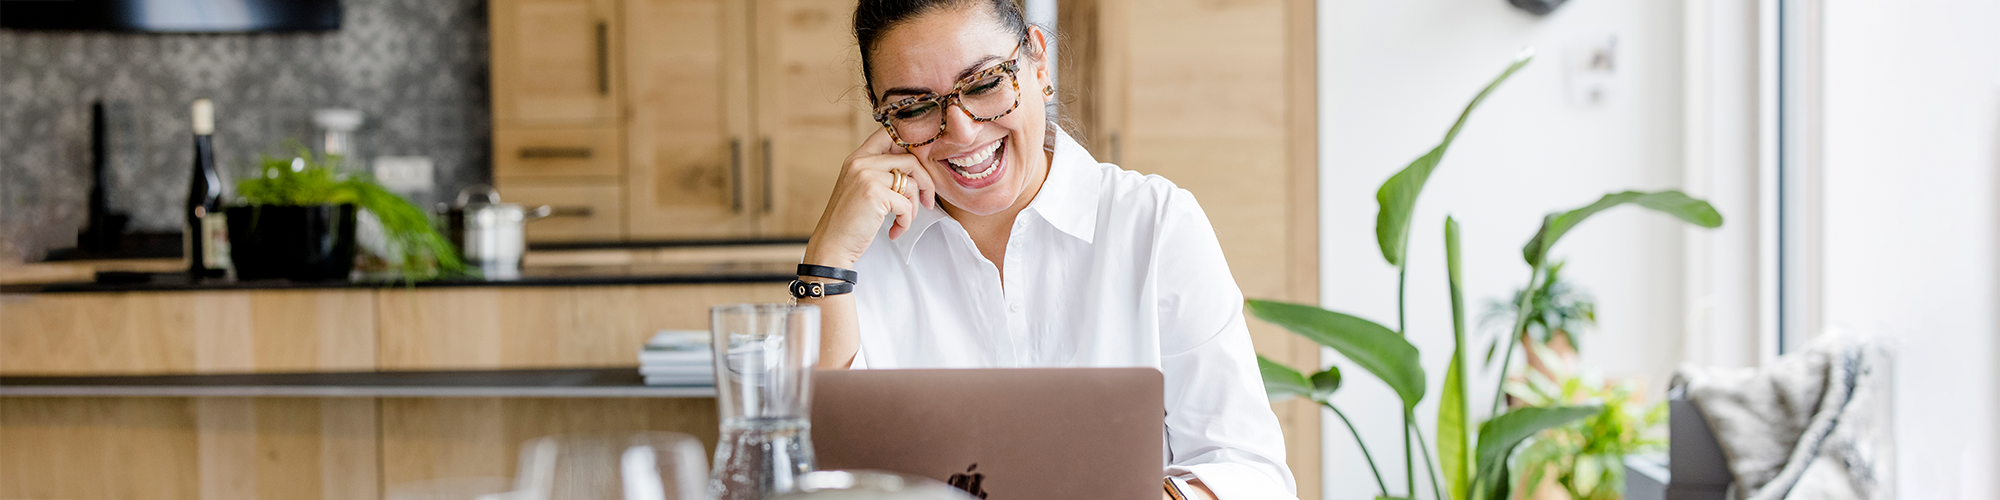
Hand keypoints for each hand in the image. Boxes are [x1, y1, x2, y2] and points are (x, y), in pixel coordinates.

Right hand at [803, 128, 937, 267]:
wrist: (832, 245)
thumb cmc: (849, 222)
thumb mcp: (860, 188)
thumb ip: (880, 173)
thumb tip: (915, 169)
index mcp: (858, 157)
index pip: (889, 135)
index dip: (910, 149)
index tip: (918, 172)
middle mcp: (861, 162)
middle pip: (910, 160)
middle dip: (925, 182)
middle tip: (926, 201)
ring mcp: (867, 176)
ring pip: (912, 183)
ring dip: (914, 207)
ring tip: (903, 221)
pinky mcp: (875, 194)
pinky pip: (906, 205)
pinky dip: (905, 221)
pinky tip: (894, 231)